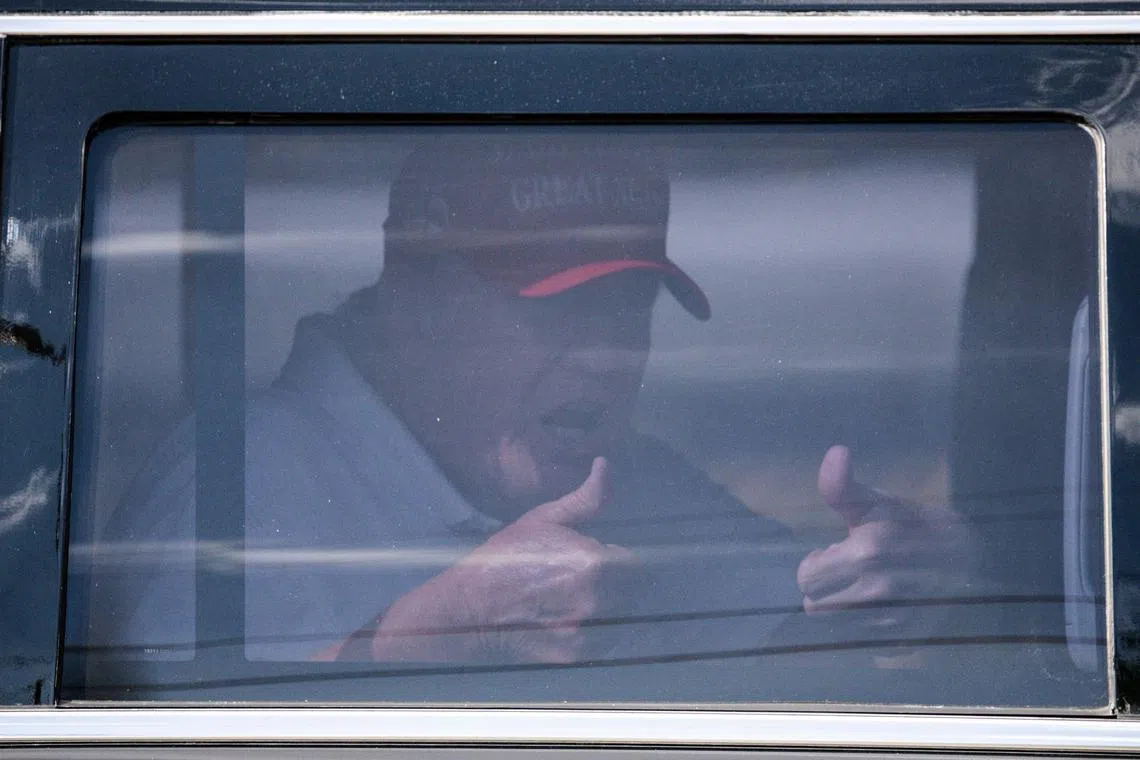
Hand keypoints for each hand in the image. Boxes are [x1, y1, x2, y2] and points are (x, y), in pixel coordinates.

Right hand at [366, 457, 634, 662]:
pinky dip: (598, 632)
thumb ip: (585, 497)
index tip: (594, 559)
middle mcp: (598, 600)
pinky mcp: (578, 656)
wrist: (468, 610)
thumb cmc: (504, 558)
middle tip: (581, 579)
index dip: (614, 558)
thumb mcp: (544, 519)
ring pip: (623, 616)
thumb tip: (604, 464)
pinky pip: (608, 641)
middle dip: (615, 583)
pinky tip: (570, 619)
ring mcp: (589, 632)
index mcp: (594, 563)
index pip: (634, 563)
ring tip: (575, 599)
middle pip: (633, 591)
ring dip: (610, 607)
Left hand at [796, 445, 976, 628]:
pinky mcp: (905, 642)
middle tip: (849, 571)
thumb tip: (836, 452)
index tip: (834, 552)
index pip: (807, 577)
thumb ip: (842, 486)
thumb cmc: (911, 524)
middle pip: (815, 606)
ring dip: (843, 609)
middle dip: (826, 587)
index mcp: (865, 554)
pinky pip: (861, 644)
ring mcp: (893, 621)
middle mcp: (877, 592)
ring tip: (864, 588)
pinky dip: (865, 630)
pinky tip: (881, 608)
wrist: (968, 555)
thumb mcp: (876, 501)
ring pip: (835, 627)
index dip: (816, 563)